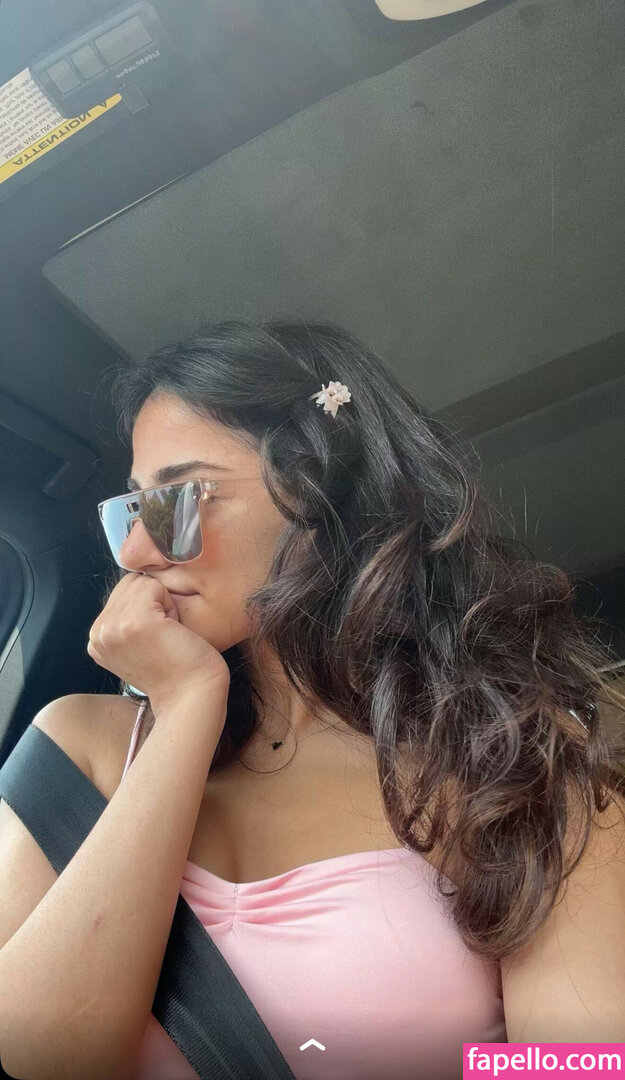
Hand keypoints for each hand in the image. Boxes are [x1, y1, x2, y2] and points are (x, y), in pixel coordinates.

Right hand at [87, 573, 230, 703]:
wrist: (190, 697)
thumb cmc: (175, 672)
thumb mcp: (136, 646)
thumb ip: (125, 621)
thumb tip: (136, 586)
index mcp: (96, 639)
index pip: (120, 593)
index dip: (146, 608)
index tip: (154, 640)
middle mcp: (98, 633)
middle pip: (129, 583)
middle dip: (153, 602)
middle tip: (164, 636)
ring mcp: (113, 627)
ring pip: (141, 583)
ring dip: (163, 604)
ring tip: (168, 635)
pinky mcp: (134, 621)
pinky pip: (154, 586)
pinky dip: (171, 604)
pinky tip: (173, 631)